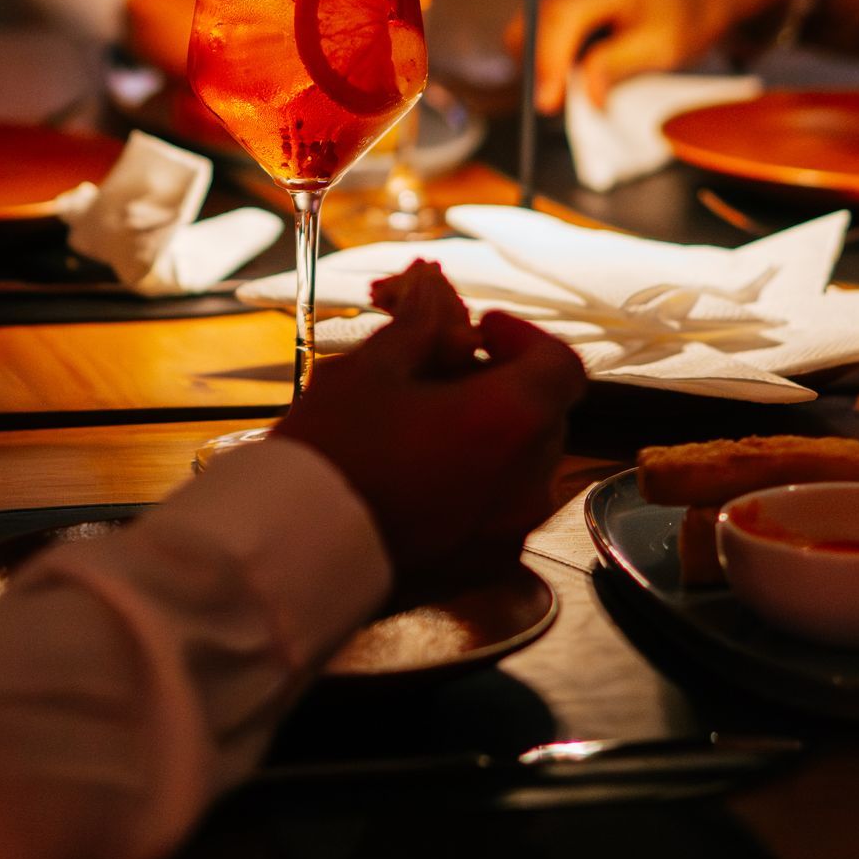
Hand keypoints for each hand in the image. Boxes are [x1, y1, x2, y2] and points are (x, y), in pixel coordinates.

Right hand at [273, 281, 584, 585]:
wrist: (297, 554)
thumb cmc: (335, 453)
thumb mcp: (372, 369)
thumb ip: (420, 326)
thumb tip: (433, 290)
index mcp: (512, 419)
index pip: (561, 364)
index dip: (524, 338)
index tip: (481, 332)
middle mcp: (529, 480)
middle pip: (544, 415)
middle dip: (503, 385)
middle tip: (444, 372)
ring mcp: (510, 532)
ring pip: (523, 465)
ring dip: (491, 436)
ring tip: (428, 425)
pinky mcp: (485, 567)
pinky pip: (500, 510)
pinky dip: (478, 484)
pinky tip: (423, 475)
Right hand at [532, 0, 790, 110]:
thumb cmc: (686, 14)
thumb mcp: (660, 46)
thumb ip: (616, 66)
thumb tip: (584, 97)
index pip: (559, 15)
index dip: (546, 60)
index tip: (547, 102)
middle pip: (535, 17)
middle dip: (536, 63)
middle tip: (552, 105)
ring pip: (533, 21)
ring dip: (541, 58)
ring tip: (563, 92)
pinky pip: (544, 21)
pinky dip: (550, 49)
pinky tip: (570, 72)